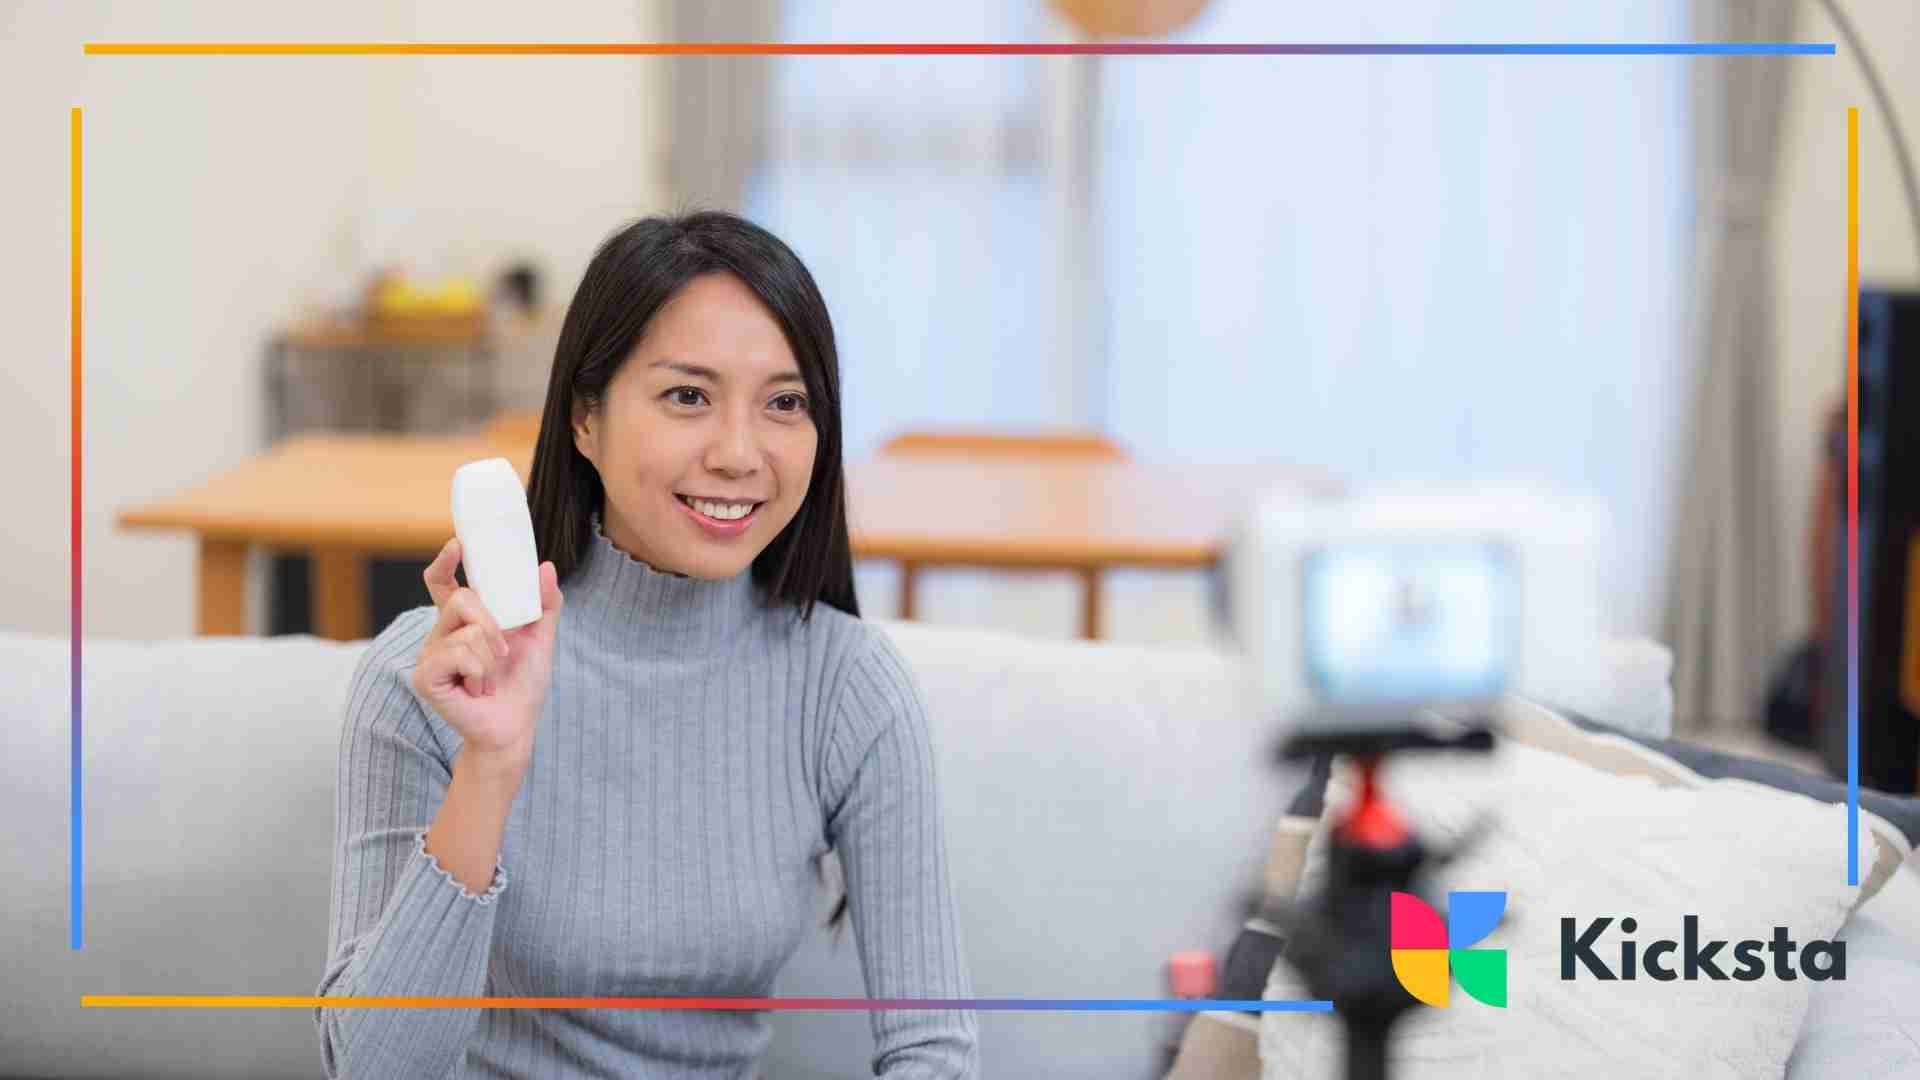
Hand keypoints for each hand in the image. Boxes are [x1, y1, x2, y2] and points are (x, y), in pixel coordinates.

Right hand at [409, 537, 562, 772]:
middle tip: (505, 649)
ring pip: (466, 630)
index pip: (442, 583)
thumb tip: (545, 566)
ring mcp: (429, 655)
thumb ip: (545, 603)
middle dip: (493, 622)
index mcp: (462, 622)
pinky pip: (458, 654)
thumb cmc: (522, 684)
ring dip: (492, 654)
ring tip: (490, 677)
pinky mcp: (425, 676)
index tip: (458, 545)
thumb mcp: (541, 638)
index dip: (445, 561)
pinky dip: (480, 670)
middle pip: (461, 599)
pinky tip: (477, 688)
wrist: (515, 726)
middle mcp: (441, 634)